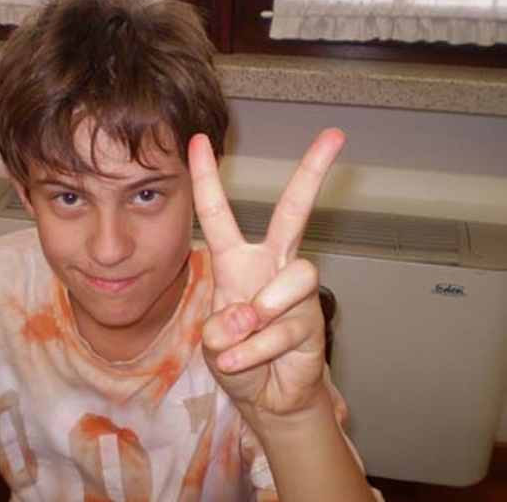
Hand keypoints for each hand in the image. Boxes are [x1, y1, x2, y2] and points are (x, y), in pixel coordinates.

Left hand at [189, 128, 344, 422]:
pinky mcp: (312, 321)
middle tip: (334, 136)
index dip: (207, 177)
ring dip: (260, 314)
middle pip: (293, 212)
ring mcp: (294, 292)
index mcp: (236, 260)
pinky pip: (284, 328)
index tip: (198, 140)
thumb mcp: (212, 340)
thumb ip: (221, 327)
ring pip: (292, 279)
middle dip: (312, 172)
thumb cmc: (236, 356)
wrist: (266, 397)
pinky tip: (245, 361)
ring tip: (241, 337)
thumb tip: (249, 315)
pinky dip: (256, 350)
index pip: (218, 213)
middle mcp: (270, 266)